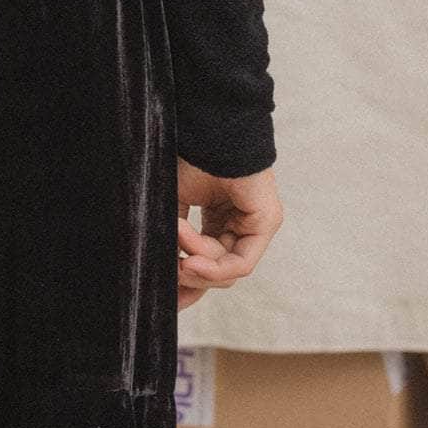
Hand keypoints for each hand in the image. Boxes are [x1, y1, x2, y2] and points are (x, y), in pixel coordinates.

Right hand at [175, 158, 282, 311]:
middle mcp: (238, 225)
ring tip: (175, 247)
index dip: (186, 282)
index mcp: (218, 219)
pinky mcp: (265, 222)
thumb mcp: (173, 205)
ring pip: (225, 269)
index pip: (207, 262)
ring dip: (195, 264)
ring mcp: (254, 225)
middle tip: (165, 281)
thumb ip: (174, 240)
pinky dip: (213, 266)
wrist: (206, 130)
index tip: (163, 297)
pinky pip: (240, 262)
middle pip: (217, 271)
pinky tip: (190, 259)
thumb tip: (162, 274)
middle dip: (190, 280)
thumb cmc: (189, 157)